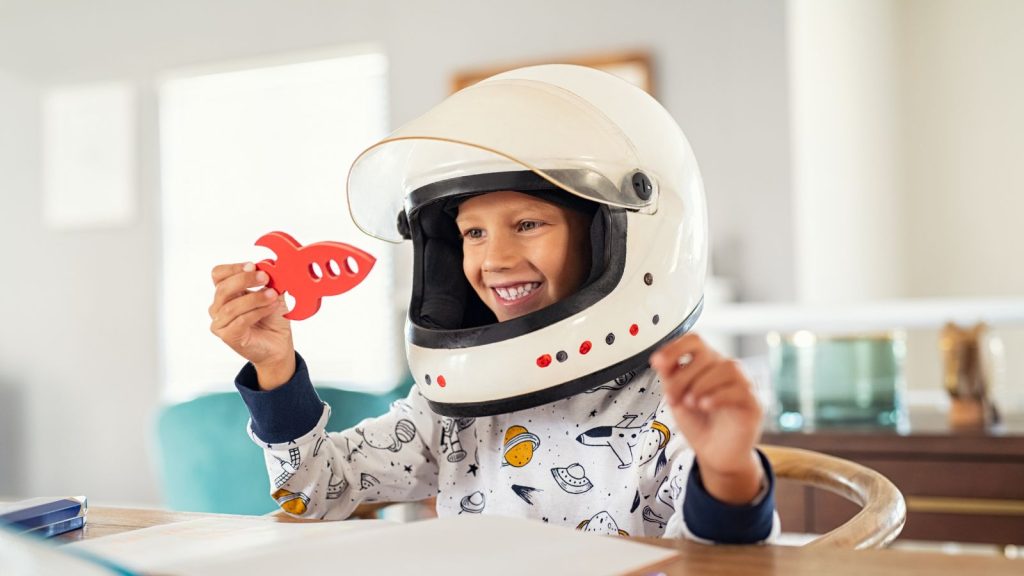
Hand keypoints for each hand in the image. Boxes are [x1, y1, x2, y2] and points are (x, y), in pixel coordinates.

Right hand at [209, 262, 294, 389]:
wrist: (279, 345)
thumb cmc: (272, 319)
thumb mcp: (273, 293)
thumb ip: (269, 279)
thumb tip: (269, 263)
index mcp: (226, 293)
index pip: (218, 275)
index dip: (233, 268)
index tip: (252, 266)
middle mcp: (218, 308)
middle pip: (222, 288)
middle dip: (245, 280)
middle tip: (265, 277)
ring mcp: (221, 323)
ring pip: (231, 307)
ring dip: (255, 298)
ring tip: (273, 296)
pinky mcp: (228, 337)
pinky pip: (240, 321)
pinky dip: (258, 312)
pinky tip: (272, 307)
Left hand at [650, 333, 763, 503]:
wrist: (715, 455)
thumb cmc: (698, 423)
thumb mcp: (676, 398)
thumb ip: (669, 378)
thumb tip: (658, 359)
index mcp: (707, 364)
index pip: (695, 341)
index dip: (675, 347)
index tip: (657, 363)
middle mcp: (727, 370)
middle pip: (708, 355)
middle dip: (683, 377)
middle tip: (672, 398)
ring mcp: (743, 385)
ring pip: (728, 368)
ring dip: (702, 385)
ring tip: (690, 403)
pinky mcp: (753, 404)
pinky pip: (740, 390)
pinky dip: (718, 396)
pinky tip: (704, 406)